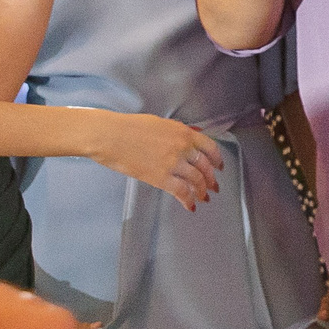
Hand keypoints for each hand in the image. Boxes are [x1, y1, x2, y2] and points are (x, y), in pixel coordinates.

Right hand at [90, 111, 224, 211]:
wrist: (109, 136)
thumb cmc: (129, 127)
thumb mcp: (161, 123)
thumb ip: (179, 131)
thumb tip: (192, 135)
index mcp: (184, 133)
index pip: (210, 148)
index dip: (217, 160)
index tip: (219, 166)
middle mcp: (183, 148)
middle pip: (205, 167)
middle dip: (211, 179)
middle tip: (213, 187)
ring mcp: (173, 163)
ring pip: (195, 181)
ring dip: (201, 191)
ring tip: (203, 197)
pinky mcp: (160, 178)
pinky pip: (181, 192)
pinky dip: (188, 200)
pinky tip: (190, 205)